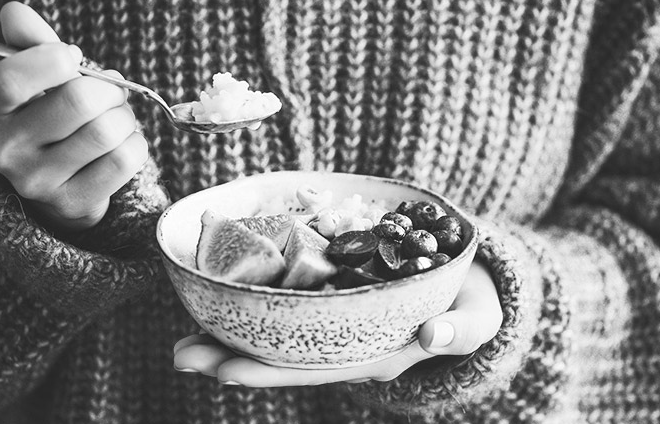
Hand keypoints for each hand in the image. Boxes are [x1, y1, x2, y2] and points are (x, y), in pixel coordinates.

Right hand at [0, 2, 147, 232]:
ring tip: (116, 119)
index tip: (73, 57)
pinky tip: (122, 144)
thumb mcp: (36, 81)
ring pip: (107, 131)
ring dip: (125, 118)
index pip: (13, 79)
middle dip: (109, 90)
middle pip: (79, 102)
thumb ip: (31, 44)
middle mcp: (5, 149)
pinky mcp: (72, 202)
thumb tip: (15, 12)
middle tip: (111, 93)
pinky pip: (125, 159)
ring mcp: (38, 181)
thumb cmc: (49, 118)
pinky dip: (136, 143)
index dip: (54, 60)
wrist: (55, 184)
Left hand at [173, 261, 501, 385]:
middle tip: (180, 353)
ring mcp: (341, 324)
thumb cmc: (474, 306)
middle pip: (284, 356)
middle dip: (232, 357)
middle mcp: (349, 345)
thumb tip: (433, 336)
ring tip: (184, 334)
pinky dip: (259, 302)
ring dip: (234, 334)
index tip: (223, 370)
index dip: (270, 370)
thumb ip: (462, 329)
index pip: (314, 367)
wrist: (469, 288)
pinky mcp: (338, 299)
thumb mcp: (479, 318)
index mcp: (376, 355)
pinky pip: (294, 306)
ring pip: (281, 335)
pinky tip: (225, 295)